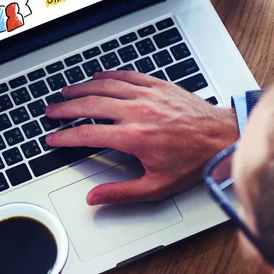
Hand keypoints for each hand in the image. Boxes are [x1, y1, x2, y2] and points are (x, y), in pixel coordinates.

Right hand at [45, 71, 238, 205]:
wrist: (222, 137)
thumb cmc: (193, 161)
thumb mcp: (157, 186)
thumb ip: (121, 192)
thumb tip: (95, 198)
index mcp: (134, 137)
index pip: (88, 134)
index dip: (65, 137)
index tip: (53, 138)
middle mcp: (137, 112)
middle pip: (90, 105)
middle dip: (65, 108)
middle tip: (51, 111)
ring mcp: (147, 95)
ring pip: (105, 86)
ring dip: (81, 88)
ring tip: (66, 92)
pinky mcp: (157, 85)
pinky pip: (126, 76)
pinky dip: (108, 75)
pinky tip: (97, 76)